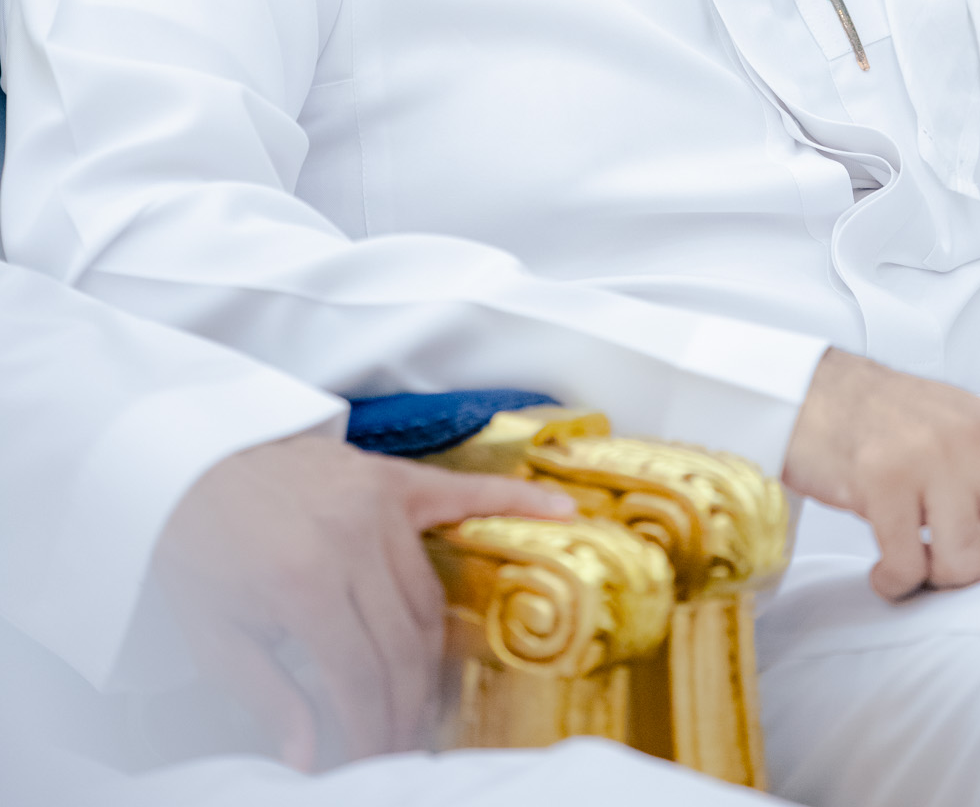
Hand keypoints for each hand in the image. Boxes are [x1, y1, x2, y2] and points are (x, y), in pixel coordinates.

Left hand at [155, 432, 576, 770]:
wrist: (184, 455)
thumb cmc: (194, 542)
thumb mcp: (212, 631)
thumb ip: (267, 693)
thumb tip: (313, 753)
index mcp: (304, 579)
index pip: (360, 676)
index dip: (371, 728)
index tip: (371, 761)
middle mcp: (351, 538)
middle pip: (403, 645)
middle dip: (404, 707)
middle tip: (401, 744)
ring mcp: (377, 501)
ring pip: (429, 596)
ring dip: (432, 656)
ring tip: (425, 698)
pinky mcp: (391, 475)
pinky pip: (464, 494)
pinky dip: (514, 501)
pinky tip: (559, 511)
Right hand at [783, 348, 979, 600]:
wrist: (817, 390)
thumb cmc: (897, 424)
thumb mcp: (974, 434)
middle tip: (954, 560)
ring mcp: (932, 457)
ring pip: (967, 566)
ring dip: (936, 580)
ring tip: (915, 557)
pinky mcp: (882, 479)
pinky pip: (908, 567)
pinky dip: (894, 582)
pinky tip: (883, 566)